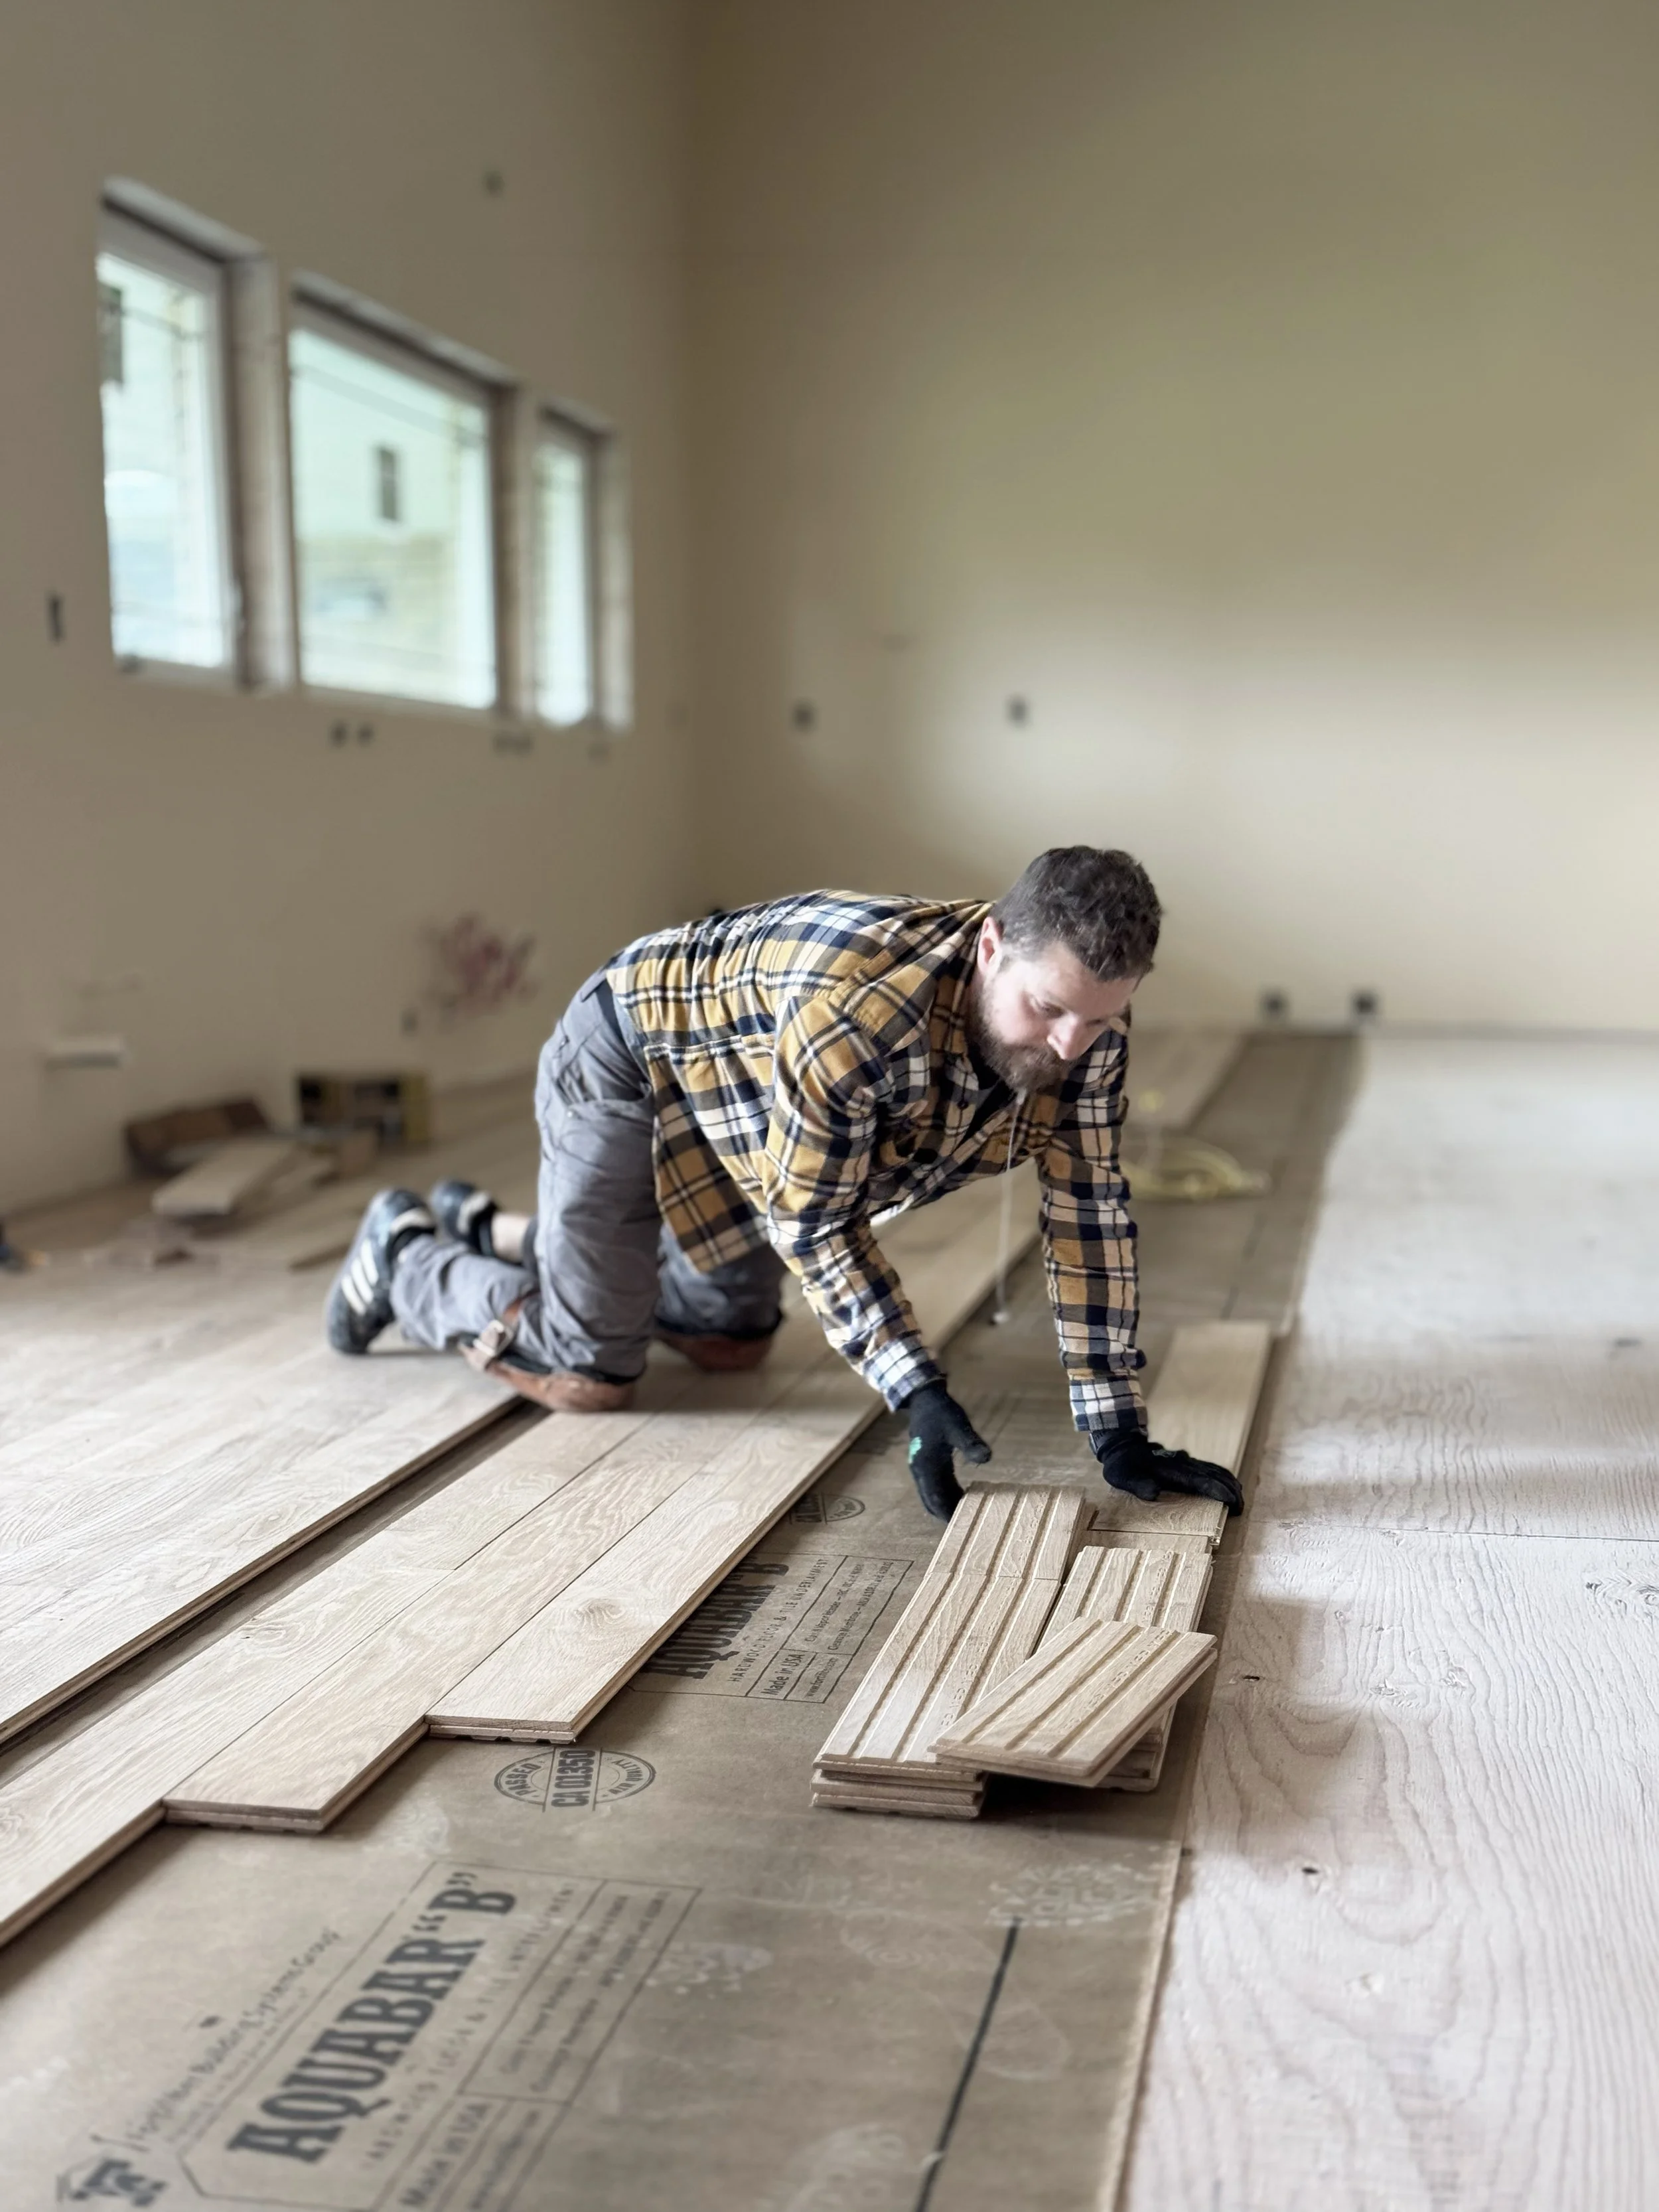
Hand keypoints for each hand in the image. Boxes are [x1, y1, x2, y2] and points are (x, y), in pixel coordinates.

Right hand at [904, 1380, 991, 1520]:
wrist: (924, 1400)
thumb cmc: (942, 1412)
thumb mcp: (958, 1425)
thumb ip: (971, 1443)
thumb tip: (986, 1458)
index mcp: (926, 1465)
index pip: (936, 1498)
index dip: (948, 1514)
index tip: (961, 1526)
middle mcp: (920, 1470)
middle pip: (932, 1501)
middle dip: (947, 1514)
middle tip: (967, 1525)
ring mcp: (920, 1467)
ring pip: (932, 1494)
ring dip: (947, 1504)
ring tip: (967, 1514)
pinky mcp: (925, 1463)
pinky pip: (934, 1485)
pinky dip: (945, 1494)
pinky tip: (961, 1496)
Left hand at [1091, 1427, 1242, 1515]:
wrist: (1122, 1444)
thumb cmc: (1122, 1465)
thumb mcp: (1124, 1477)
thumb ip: (1138, 1484)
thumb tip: (1153, 1493)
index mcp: (1171, 1470)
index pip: (1200, 1481)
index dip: (1218, 1491)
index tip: (1233, 1502)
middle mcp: (1182, 1463)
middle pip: (1213, 1475)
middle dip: (1230, 1491)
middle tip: (1241, 1508)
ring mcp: (1185, 1461)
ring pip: (1214, 1469)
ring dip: (1229, 1483)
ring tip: (1240, 1498)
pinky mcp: (1185, 1462)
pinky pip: (1209, 1467)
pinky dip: (1222, 1476)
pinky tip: (1229, 1483)